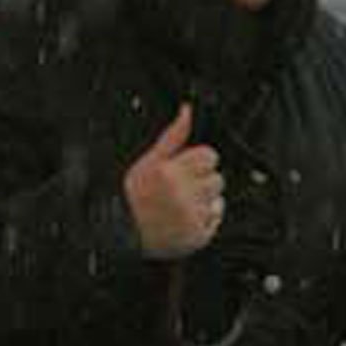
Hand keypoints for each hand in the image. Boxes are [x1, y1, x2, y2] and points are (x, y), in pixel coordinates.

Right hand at [122, 103, 224, 260]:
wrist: (126, 234)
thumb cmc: (136, 195)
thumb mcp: (148, 161)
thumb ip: (172, 136)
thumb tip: (187, 110)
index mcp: (169, 172)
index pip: (209, 156)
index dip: (199, 161)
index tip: (186, 168)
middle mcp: (181, 195)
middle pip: (217, 178)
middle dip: (202, 181)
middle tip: (182, 189)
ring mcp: (191, 217)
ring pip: (219, 199)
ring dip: (206, 200)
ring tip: (184, 205)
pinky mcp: (198, 236)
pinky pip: (217, 219)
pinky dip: (205, 219)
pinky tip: (186, 219)